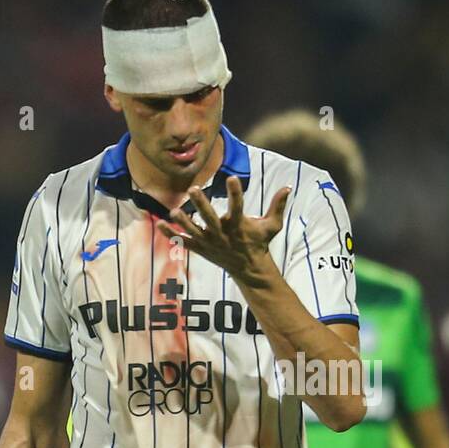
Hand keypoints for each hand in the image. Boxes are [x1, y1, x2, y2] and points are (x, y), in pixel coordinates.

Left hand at [156, 176, 289, 282]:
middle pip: (211, 219)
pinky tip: (160, 224)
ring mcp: (211, 243)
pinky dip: (172, 234)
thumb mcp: (272, 226)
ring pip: (194, 231)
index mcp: (240, 226)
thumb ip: (278, 206)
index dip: (236, 193)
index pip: (238, 206)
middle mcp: (223, 234)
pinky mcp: (202, 249)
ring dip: (184, 222)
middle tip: (193, 189)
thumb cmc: (260, 243)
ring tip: (174, 211)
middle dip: (202, 205)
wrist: (250, 270)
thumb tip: (288, 187)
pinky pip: (185, 242)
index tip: (232, 178)